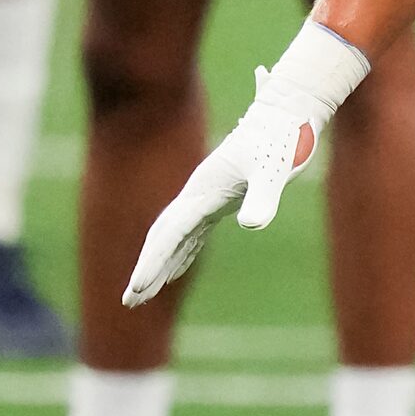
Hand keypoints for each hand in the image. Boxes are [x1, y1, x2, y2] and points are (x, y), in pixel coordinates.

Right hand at [125, 25, 371, 306]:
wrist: (285, 115)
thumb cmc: (281, 141)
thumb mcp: (274, 171)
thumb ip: (262, 197)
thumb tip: (252, 225)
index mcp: (204, 190)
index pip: (170, 233)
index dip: (153, 262)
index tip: (138, 288)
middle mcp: (199, 193)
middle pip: (163, 235)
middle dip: (146, 268)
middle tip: (129, 301)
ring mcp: (207, 195)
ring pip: (174, 235)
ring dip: (159, 264)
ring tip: (142, 295)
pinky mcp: (220, 198)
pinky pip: (191, 232)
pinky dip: (180, 253)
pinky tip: (176, 273)